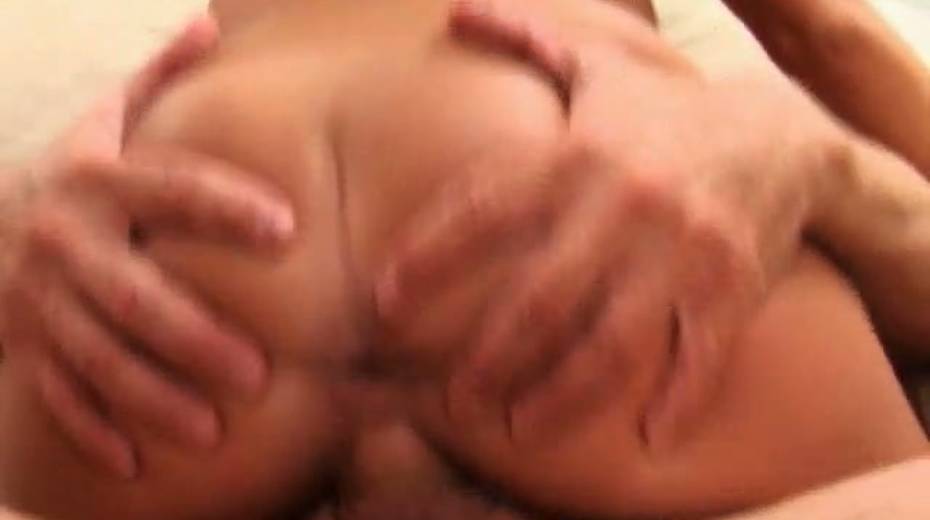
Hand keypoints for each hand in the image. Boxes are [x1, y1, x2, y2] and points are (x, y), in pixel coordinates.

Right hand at [0, 15, 294, 477]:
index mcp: (96, 181)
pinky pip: (55, 394)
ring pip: (95, 357)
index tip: (287, 229)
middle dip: (192, 335)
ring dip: (151, 397)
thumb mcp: (102, 123)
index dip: (223, 206)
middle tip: (259, 372)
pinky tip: (134, 464)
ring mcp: (40, 302)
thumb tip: (209, 23)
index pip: (167, 189)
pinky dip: (91, 430)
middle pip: (130, 294)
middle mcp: (66, 242)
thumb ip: (157, 80)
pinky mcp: (27, 347)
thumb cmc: (71, 177)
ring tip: (211, 431)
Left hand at [378, 0, 843, 449]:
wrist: (785, 135)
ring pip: (612, 341)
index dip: (430, 255)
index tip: (384, 300)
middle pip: (542, 297)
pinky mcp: (731, 288)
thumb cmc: (669, 109)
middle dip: (490, 354)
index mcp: (580, 153)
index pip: (487, 209)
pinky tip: (650, 436)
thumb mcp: (602, 65)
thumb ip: (528, 37)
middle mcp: (625, 205)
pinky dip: (679, 400)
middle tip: (453, 395)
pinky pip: (701, 356)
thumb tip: (458, 8)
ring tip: (520, 427)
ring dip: (561, 394)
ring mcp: (681, 252)